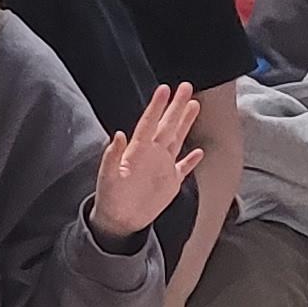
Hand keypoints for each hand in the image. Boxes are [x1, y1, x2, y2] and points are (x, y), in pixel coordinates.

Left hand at [90, 83, 202, 245]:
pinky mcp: (171, 182)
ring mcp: (163, 166)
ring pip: (177, 138)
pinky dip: (191, 160)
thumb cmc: (110, 197)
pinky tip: (199, 151)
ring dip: (185, 122)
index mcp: (137, 150)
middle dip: (177, 106)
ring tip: (194, 105)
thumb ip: (112, 157)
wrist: (118, 220)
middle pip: (167, 125)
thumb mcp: (108, 177)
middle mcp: (152, 154)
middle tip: (186, 86)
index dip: (157, 106)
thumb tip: (117, 135)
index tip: (165, 89)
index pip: (149, 123)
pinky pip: (184, 167)